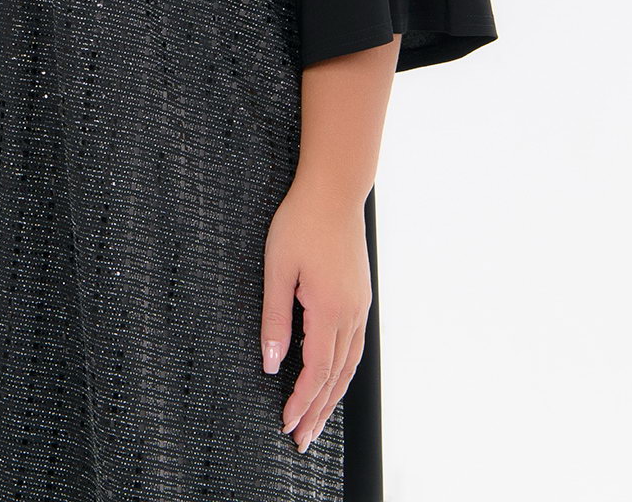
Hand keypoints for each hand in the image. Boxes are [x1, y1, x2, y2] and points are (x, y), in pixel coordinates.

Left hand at [260, 179, 371, 454]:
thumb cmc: (301, 222)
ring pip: (349, 365)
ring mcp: (359, 305)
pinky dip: (343, 371)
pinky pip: (354, 346)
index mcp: (329, 309)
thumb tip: (272, 363)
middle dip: (318, 411)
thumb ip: (274, 319)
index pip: (316, 371)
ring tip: (317, 422)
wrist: (334, 190)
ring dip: (332, 397)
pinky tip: (333, 379)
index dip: (301, 401)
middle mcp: (351, 313)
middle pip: (336, 377)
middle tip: (302, 441)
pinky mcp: (360, 296)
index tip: (286, 423)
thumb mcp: (277, 268)